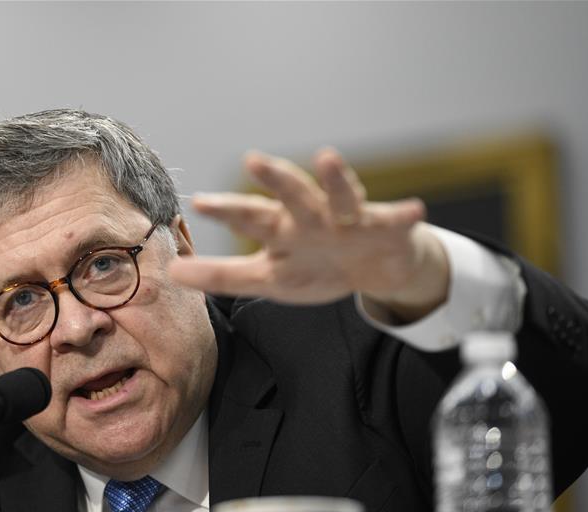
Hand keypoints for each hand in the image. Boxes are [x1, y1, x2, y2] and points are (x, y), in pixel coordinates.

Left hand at [168, 149, 449, 322]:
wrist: (373, 267)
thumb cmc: (315, 266)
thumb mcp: (268, 278)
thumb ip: (223, 276)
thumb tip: (172, 273)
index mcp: (281, 230)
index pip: (249, 218)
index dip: (226, 211)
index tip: (199, 202)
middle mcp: (311, 216)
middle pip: (290, 197)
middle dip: (275, 180)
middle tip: (254, 160)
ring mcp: (348, 218)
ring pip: (338, 196)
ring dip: (334, 178)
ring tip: (327, 158)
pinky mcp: (384, 225)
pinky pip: (395, 220)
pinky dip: (403, 215)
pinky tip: (415, 210)